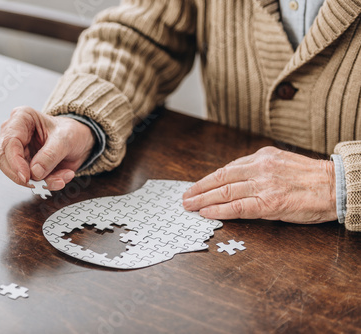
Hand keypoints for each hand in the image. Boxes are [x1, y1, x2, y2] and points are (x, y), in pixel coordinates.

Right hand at [0, 106, 94, 190]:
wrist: (80, 141)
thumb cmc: (71, 132)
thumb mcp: (66, 139)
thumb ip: (50, 155)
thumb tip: (35, 172)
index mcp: (21, 118)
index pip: (9, 142)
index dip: (15, 162)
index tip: (27, 177)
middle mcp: (15, 133)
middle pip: (4, 160)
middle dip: (23, 176)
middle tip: (40, 184)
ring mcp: (18, 151)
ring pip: (16, 173)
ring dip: (39, 182)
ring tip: (61, 179)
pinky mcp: (24, 165)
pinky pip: (29, 180)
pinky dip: (46, 183)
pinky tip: (62, 178)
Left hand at [183, 146, 336, 223]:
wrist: (336, 186)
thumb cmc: (311, 177)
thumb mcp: (281, 162)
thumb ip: (258, 167)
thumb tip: (235, 177)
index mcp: (262, 157)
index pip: (227, 168)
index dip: (208, 179)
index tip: (195, 185)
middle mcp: (259, 168)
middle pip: (220, 179)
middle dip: (199, 189)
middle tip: (185, 197)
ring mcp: (263, 186)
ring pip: (224, 192)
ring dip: (203, 200)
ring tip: (189, 206)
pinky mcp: (269, 203)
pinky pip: (238, 207)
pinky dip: (219, 210)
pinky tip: (206, 213)